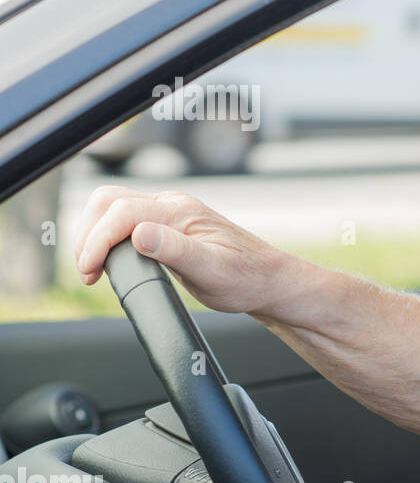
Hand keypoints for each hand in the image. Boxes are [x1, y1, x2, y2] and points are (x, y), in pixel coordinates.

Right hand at [73, 186, 296, 315]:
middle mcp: (172, 206)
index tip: (90, 271)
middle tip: (88, 271)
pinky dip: (106, 238)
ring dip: (94, 234)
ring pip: (113, 209)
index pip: (121, 212)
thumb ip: (175, 251)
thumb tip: (139, 235)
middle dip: (88, 233)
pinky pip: (124, 221)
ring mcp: (169, 214)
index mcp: (181, 211)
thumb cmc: (246, 278)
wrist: (268, 281)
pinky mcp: (167, 227)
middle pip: (109, 201)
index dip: (97, 240)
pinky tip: (109, 261)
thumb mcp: (212, 270)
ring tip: (93, 269)